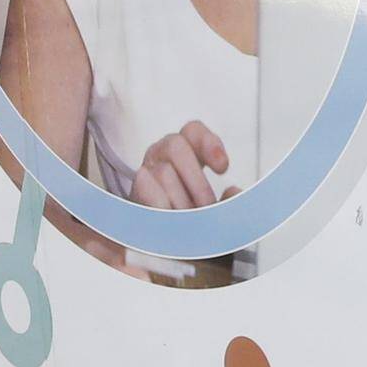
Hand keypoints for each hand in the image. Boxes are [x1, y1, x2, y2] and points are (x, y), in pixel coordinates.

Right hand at [117, 119, 233, 210]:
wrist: (152, 234)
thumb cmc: (186, 215)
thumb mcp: (212, 206)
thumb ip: (228, 200)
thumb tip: (234, 192)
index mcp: (185, 152)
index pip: (193, 131)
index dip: (208, 143)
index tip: (223, 169)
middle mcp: (162, 154)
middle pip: (176, 146)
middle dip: (196, 180)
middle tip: (206, 207)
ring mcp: (145, 169)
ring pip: (163, 172)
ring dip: (180, 201)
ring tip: (187, 221)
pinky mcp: (132, 189)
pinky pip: (146, 189)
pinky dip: (162, 207)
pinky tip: (170, 219)